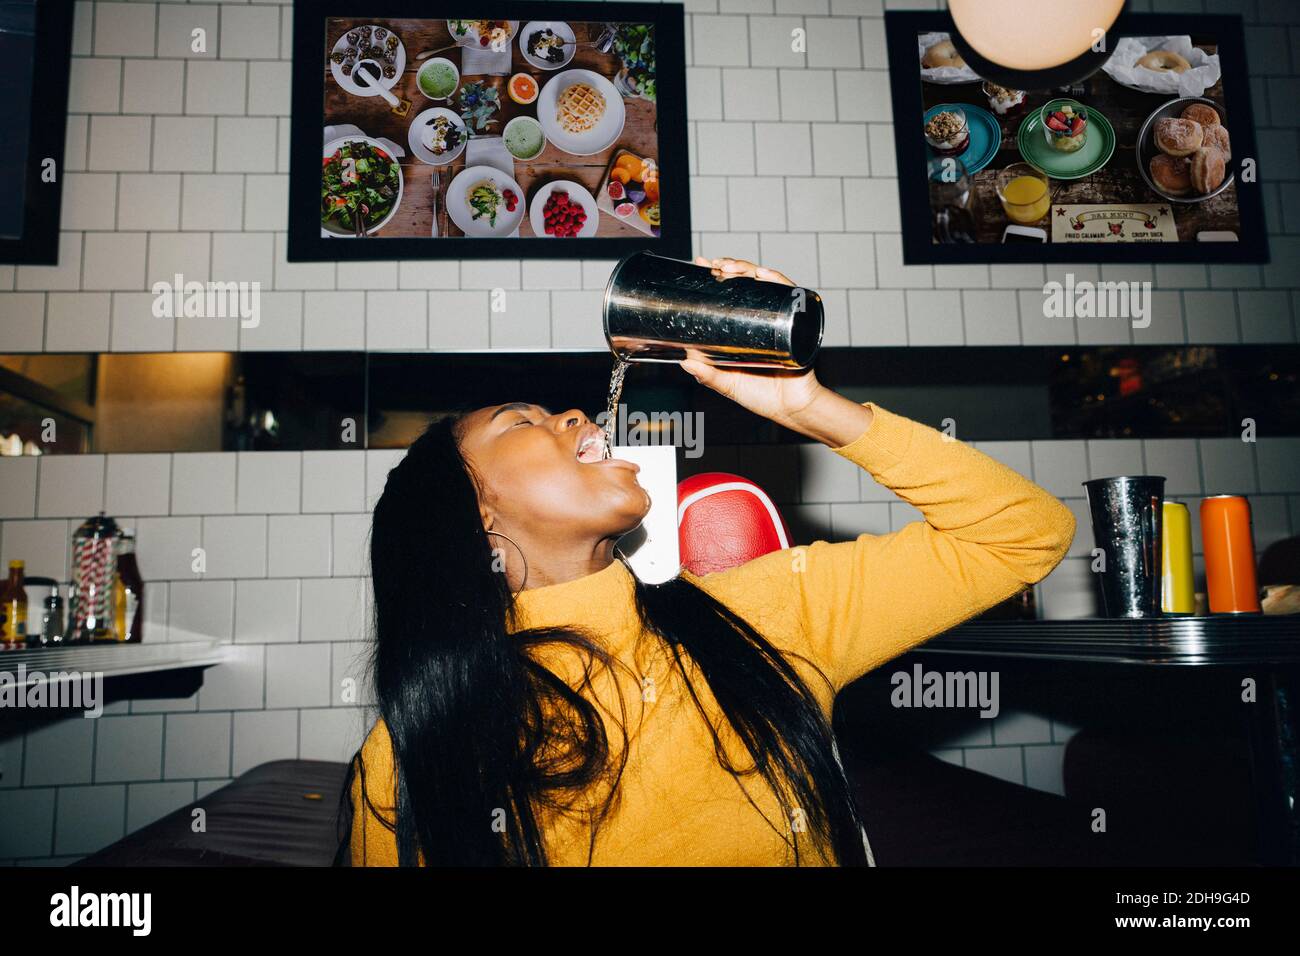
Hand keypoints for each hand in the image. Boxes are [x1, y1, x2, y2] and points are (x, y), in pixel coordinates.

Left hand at [680, 257, 823, 427]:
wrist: (792, 410)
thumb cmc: (762, 396)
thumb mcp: (728, 384)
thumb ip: (708, 375)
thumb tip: (684, 362)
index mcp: (745, 328)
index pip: (731, 293)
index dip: (718, 276)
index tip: (702, 264)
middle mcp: (763, 318)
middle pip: (748, 282)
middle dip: (731, 267)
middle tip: (714, 265)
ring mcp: (780, 318)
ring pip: (766, 283)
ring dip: (748, 269)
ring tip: (730, 267)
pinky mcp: (797, 323)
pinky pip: (791, 296)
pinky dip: (778, 282)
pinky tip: (764, 275)